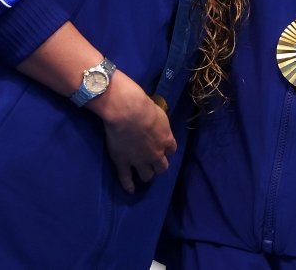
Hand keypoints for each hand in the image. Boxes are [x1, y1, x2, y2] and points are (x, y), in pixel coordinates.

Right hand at [89, 74, 175, 192]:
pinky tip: (130, 190)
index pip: (171, 150)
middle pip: (162, 167)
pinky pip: (126, 179)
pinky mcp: (123, 163)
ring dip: (146, 175)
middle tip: (153, 163)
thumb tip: (156, 123)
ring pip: (147, 176)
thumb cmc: (144, 107)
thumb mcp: (159, 113)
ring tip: (143, 174)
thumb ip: (159, 123)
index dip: (166, 150)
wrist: (128, 112)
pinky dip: (128, 185)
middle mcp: (156, 154)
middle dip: (158, 166)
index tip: (162, 148)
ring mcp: (140, 161)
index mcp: (166, 140)